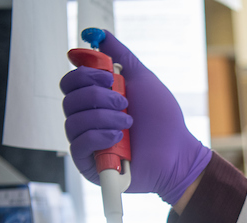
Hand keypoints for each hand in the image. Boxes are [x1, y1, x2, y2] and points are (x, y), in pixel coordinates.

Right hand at [60, 31, 211, 203]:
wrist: (177, 153)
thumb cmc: (163, 120)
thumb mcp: (142, 79)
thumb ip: (120, 56)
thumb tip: (100, 34)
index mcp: (95, 100)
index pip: (70, 83)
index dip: (84, 76)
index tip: (108, 77)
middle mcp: (88, 119)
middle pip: (69, 99)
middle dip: (97, 96)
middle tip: (124, 102)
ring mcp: (88, 142)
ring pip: (73, 120)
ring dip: (103, 117)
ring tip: (129, 122)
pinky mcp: (89, 164)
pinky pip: (78, 144)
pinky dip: (98, 136)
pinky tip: (118, 137)